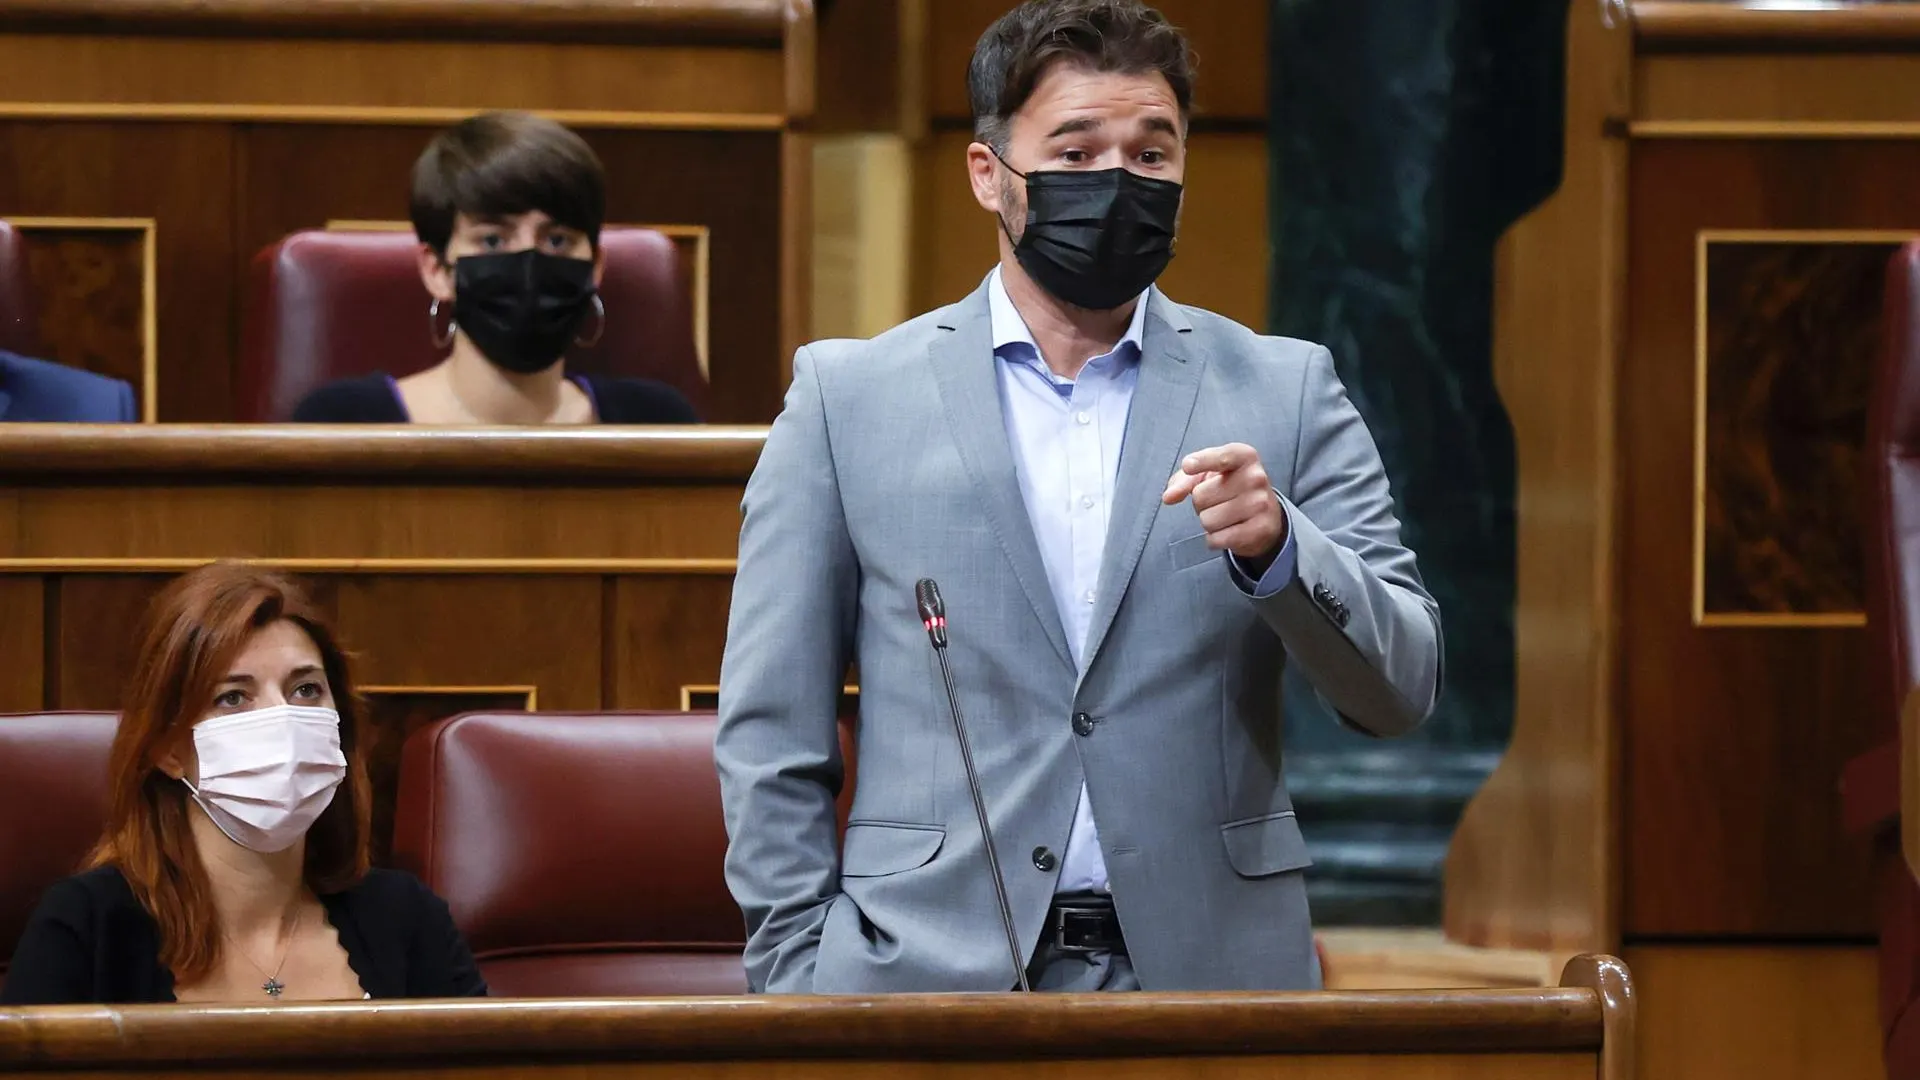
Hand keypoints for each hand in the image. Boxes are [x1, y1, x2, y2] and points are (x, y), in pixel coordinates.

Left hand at [1161, 443, 1286, 559]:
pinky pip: (1217, 539)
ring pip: (1207, 520)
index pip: (1219, 457)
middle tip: (1220, 501)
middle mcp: (1255, 477)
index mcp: (1244, 456)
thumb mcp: (1209, 475)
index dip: (1201, 462)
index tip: (1188, 466)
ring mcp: (1260, 504)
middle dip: (1201, 503)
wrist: (1266, 516)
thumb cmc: (1230, 489)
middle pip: (1200, 496)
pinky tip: (1230, 531)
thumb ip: (1184, 479)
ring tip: (1226, 516)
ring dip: (1208, 522)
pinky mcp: (1260, 529)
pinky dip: (1215, 539)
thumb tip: (1168, 497)